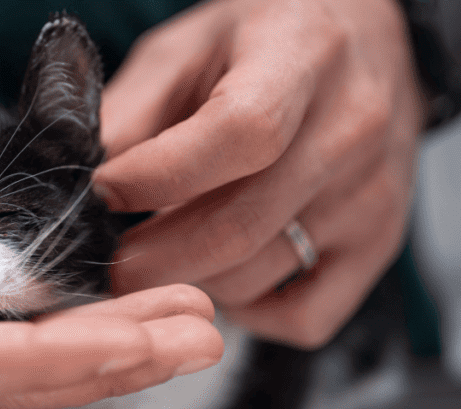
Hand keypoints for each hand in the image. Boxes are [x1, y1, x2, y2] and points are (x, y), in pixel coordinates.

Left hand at [96, 0, 425, 348]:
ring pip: (257, 278)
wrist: (367, 37)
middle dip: (150, 259)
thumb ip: (131, 111)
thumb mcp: (186, 46)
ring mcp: (371, 194)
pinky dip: (249, 314)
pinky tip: (226, 274)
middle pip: (237, 227)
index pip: (237, 134)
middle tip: (109, 261)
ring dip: (189, 281)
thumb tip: (79, 189)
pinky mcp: (380, 244)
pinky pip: (305, 319)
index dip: (156, 178)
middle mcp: (350, 127)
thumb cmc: (262, 38)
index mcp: (299, 55)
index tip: (103, 193)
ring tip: (164, 253)